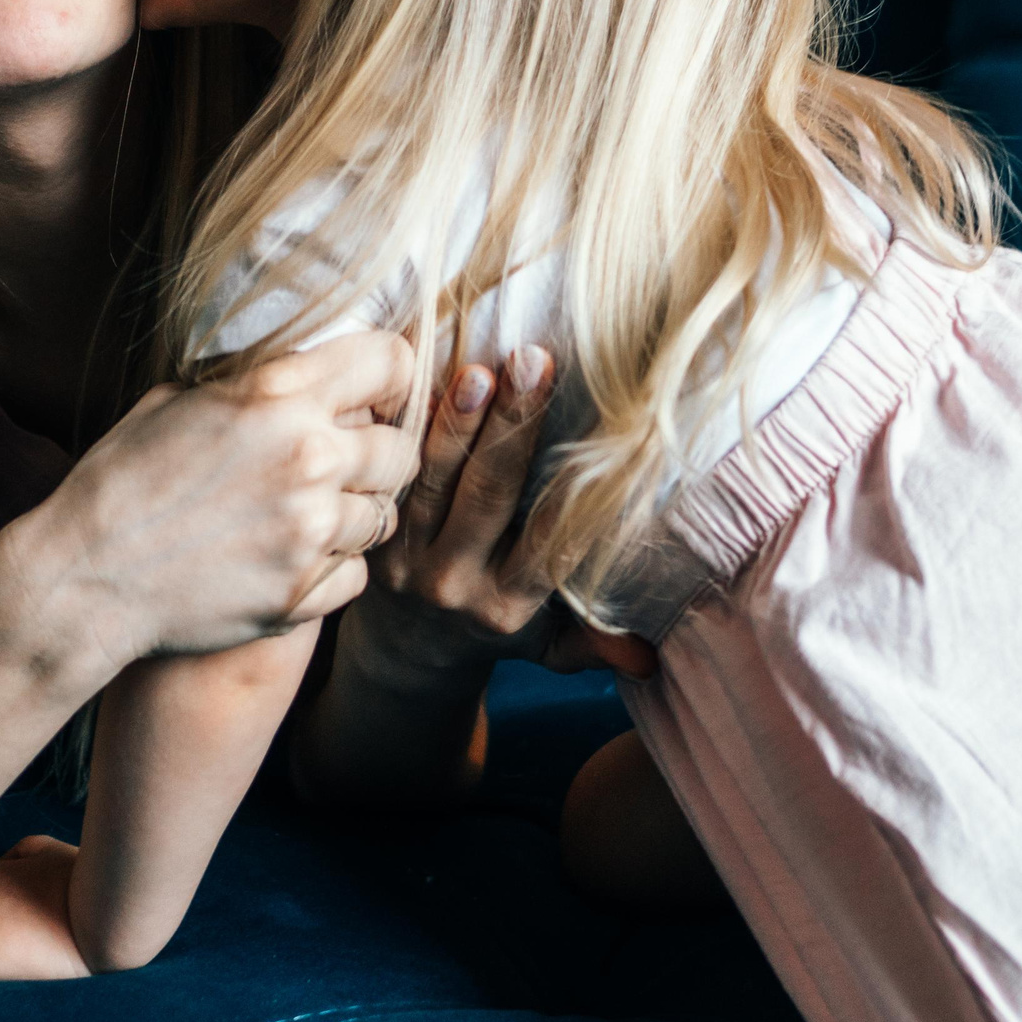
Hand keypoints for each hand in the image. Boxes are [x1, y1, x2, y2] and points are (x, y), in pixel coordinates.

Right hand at [7, 331, 419, 670]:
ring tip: (308, 515)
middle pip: (401, 450)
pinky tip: (291, 559)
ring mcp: (309, 532)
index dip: (391, 377)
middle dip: (377, 455)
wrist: (82, 578)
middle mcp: (307, 459)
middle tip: (342, 464)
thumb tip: (301, 368)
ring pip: (383, 516)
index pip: (392, 363)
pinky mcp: (302, 593)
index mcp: (278, 395)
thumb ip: (252, 383)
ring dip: (354, 514)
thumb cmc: (119, 481)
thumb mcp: (176, 400)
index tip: (379, 393)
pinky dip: (333, 568)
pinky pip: (358, 573)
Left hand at [355, 348, 654, 682]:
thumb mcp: (544, 649)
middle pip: (489, 494)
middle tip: (532, 362)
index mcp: (506, 605)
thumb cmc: (493, 630)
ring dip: (456, 421)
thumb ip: (590, 647)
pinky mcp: (372, 529)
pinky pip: (392, 473)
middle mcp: (453, 582)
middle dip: (512, 427)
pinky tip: (421, 378)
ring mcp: (404, 554)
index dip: (573, 490)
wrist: (400, 655)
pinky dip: (406, 426)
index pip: (549, 540)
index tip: (601, 436)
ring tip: (477, 370)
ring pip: (432, 478)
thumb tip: (649, 659)